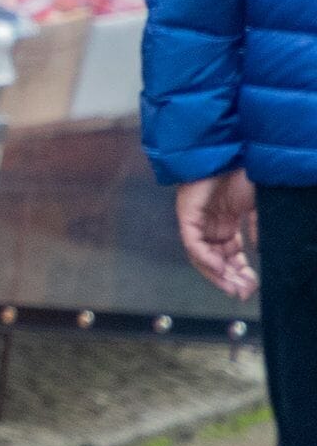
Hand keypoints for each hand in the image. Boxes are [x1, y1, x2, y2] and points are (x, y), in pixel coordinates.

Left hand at [179, 171, 260, 299]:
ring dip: (217, 274)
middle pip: (216, 260)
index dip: (240, 273)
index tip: (251, 288)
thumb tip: (258, 253)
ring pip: (202, 256)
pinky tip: (219, 269)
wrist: (233, 152)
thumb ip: (257, 229)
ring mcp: (197, 220)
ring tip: (233, 287)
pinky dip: (205, 258)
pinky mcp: (187, 215)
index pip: (230, 256)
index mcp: (226, 224)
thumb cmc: (244, 173)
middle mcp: (210, 225)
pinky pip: (193, 243)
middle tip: (243, 293)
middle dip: (230, 279)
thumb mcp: (257, 207)